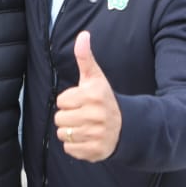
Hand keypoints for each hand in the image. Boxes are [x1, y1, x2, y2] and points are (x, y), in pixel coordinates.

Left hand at [53, 32, 120, 162]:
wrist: (126, 125)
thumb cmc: (103, 99)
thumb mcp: (95, 78)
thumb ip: (85, 57)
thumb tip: (83, 34)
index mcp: (93, 95)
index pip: (61, 101)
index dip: (69, 101)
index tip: (83, 101)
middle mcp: (96, 115)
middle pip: (59, 119)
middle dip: (68, 117)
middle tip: (83, 115)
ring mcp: (96, 135)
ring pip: (63, 134)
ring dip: (70, 132)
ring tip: (85, 126)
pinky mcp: (95, 151)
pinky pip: (69, 149)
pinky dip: (75, 146)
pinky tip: (87, 138)